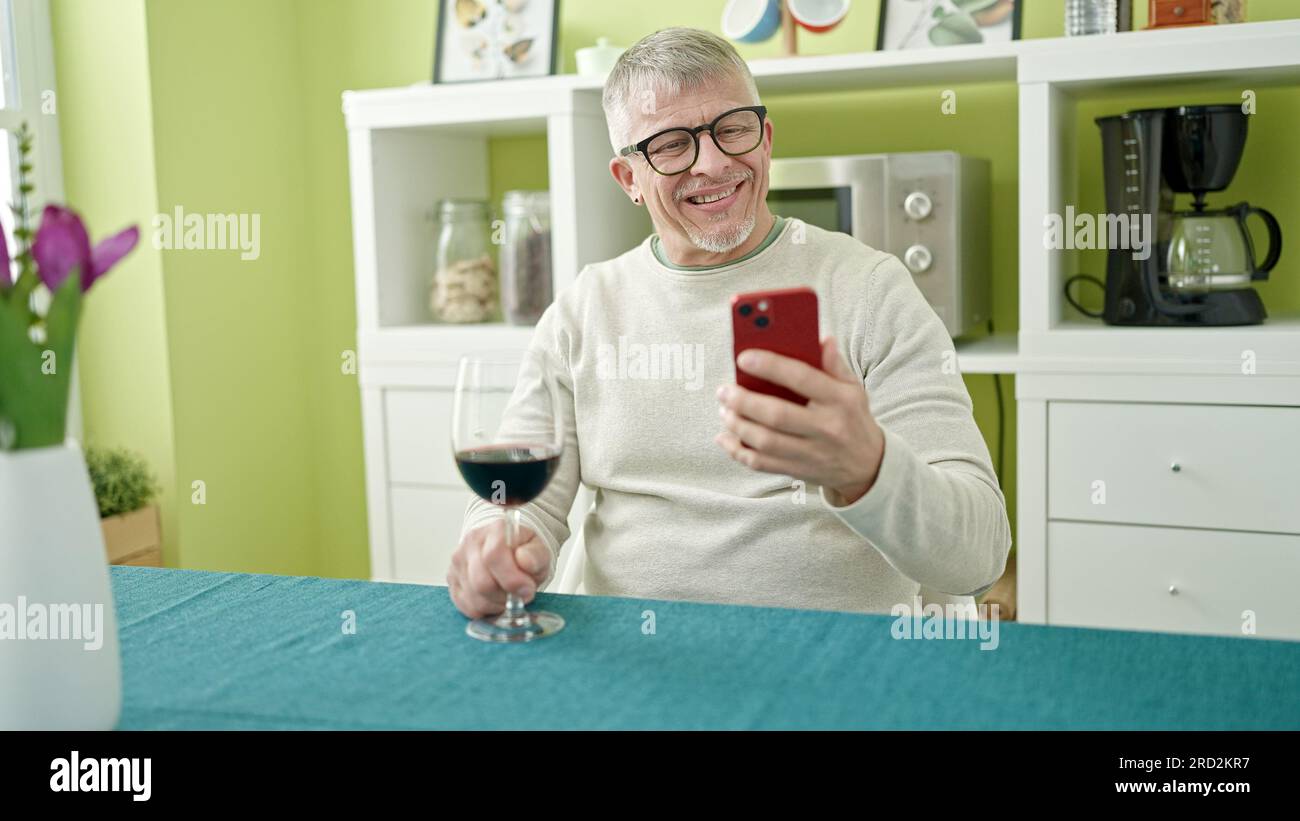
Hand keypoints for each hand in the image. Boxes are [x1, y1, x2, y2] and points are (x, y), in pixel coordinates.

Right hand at [447, 519, 550, 618]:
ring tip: (507, 595)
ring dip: (496, 604)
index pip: (494, 555)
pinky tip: (494, 599)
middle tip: (518, 595)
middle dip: (504, 596)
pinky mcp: (452, 580)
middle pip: (481, 581)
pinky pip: (467, 606)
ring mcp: (458, 562)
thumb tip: (525, 561)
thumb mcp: (539, 551)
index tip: (527, 588)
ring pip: (474, 598)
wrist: (507, 553)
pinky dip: (484, 610)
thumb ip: (536, 556)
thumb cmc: (523, 553)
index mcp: (494, 530)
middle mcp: (471, 543)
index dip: (512, 579)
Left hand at [715, 336, 884, 503]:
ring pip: (765, 441)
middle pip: (777, 415)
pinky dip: (737, 451)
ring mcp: (811, 453)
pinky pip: (761, 463)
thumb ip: (835, 364)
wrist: (868, 465)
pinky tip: (724, 437)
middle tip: (724, 390)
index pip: (802, 378)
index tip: (743, 357)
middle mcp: (826, 428)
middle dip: (744, 401)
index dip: (770, 366)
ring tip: (724, 410)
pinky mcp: (798, 470)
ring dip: (737, 425)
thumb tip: (822, 339)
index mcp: (840, 400)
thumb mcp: (853, 389)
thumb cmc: (852, 418)